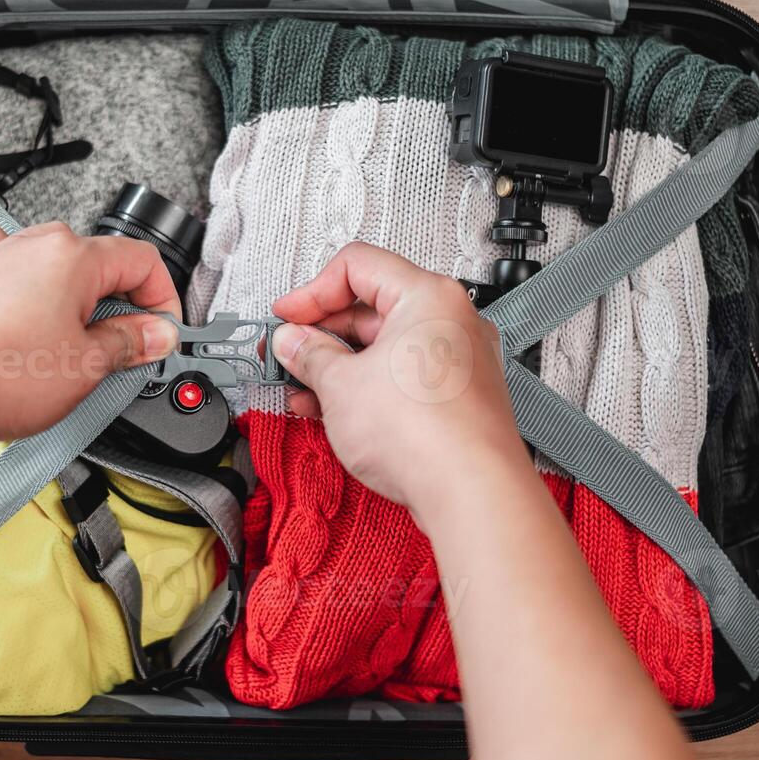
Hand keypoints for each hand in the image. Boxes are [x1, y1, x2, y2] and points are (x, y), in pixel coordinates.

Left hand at [0, 218, 180, 441]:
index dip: (164, 298)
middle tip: (124, 349)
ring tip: (71, 344)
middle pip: (98, 263)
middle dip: (119, 304)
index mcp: (73, 256)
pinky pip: (4, 263)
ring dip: (72, 299)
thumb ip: (129, 343)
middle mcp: (33, 243)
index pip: (142, 260)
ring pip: (53, 264)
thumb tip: (155, 333)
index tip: (163, 329)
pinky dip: (21, 282)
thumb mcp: (84, 368)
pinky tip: (23, 306)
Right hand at [270, 242, 529, 509]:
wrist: (471, 492)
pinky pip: (402, 378)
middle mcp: (451, 321)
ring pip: (386, 348)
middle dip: (323, 333)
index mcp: (428, 296)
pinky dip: (368, 387)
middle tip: (289, 354)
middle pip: (372, 308)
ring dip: (340, 365)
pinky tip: (335, 409)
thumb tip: (294, 343)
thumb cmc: (428, 435)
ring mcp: (459, 361)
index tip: (287, 316)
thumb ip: (310, 354)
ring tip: (304, 387)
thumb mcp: (341, 385)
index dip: (311, 291)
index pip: (357, 267)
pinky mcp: (458, 398)